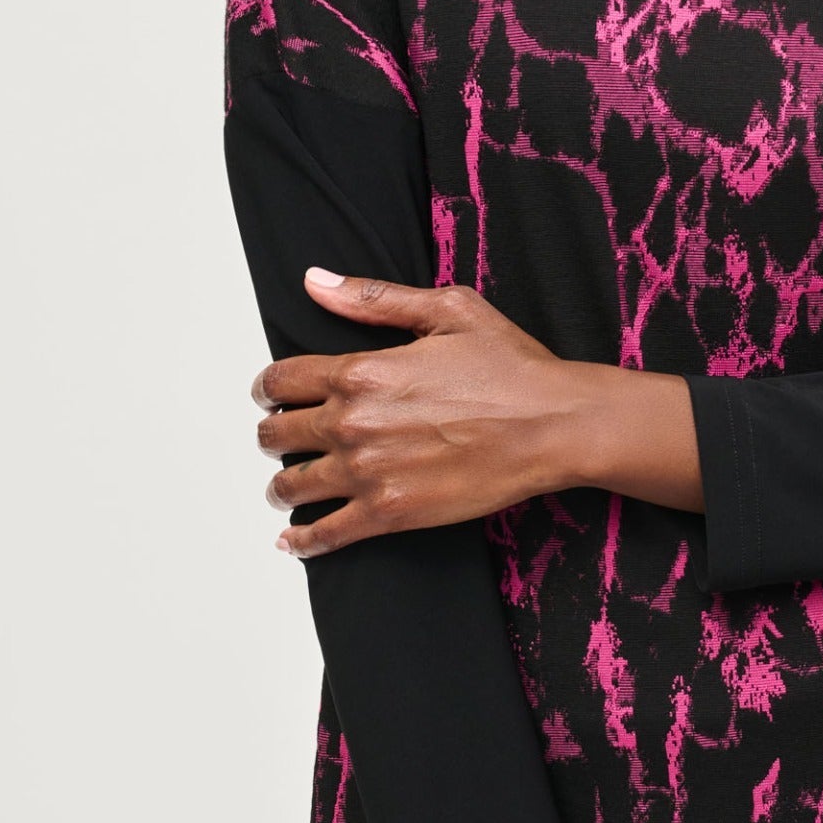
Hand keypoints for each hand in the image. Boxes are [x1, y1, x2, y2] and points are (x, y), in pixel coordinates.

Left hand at [254, 268, 701, 557]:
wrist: (554, 426)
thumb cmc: (512, 368)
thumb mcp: (447, 311)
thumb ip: (374, 299)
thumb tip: (317, 281)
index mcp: (361, 370)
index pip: (283, 380)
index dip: (269, 387)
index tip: (271, 395)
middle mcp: (353, 422)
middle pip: (277, 432)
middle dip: (273, 434)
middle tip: (280, 438)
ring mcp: (368, 472)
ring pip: (292, 485)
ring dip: (281, 486)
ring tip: (285, 487)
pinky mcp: (390, 513)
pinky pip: (325, 534)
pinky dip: (303, 541)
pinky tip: (294, 541)